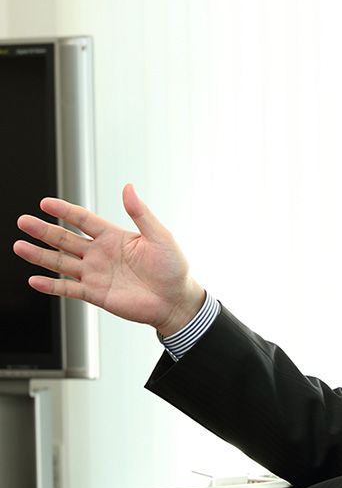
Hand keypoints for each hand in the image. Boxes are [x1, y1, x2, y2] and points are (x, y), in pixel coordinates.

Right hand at [13, 184, 204, 336]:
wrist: (176, 300)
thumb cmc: (173, 267)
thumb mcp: (160, 236)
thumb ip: (141, 213)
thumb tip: (128, 187)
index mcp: (114, 237)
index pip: (83, 220)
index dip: (65, 211)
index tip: (45, 202)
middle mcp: (101, 254)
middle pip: (66, 239)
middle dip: (43, 230)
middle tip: (23, 221)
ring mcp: (96, 274)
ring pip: (61, 263)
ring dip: (40, 255)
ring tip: (19, 246)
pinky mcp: (95, 294)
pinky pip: (68, 289)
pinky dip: (51, 285)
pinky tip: (34, 279)